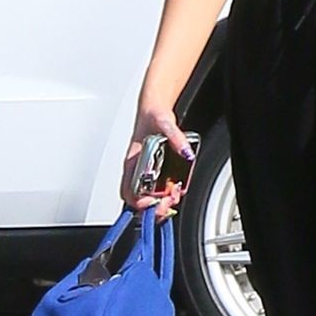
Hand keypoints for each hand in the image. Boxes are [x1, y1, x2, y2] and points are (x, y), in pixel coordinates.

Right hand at [122, 100, 195, 219]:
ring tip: (174, 195)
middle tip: (170, 201)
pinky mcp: (155, 172)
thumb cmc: (153, 116)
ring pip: (149, 196)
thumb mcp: (165, 123)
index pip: (129, 191)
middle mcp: (137, 170)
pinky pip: (158, 189)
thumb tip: (186, 152)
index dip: (139, 202)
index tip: (153, 202)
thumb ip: (176, 138)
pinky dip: (167, 194)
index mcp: (133, 162)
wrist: (155, 109)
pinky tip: (176, 190)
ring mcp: (145, 172)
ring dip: (162, 201)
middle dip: (155, 206)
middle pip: (140, 199)